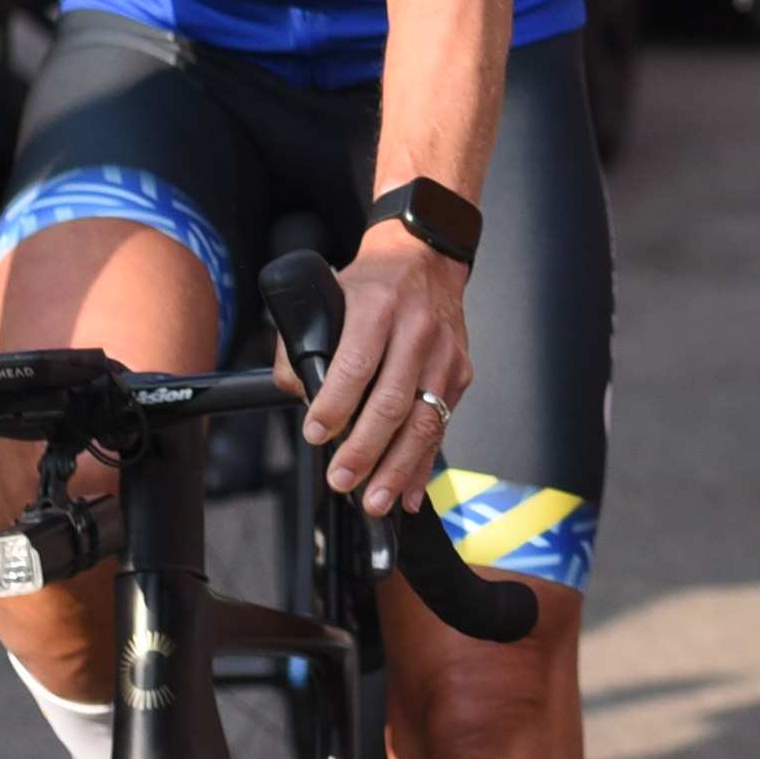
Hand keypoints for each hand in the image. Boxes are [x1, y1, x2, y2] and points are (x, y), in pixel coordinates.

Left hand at [298, 225, 474, 504]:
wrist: (425, 258)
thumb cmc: (372, 284)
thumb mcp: (328, 297)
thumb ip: (303, 346)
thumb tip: (299, 396)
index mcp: (378, 308)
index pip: (357, 363)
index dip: (336, 403)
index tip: (316, 434)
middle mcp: (417, 331)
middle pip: (392, 401)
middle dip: (365, 449)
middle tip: (341, 480)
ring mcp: (444, 354)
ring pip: (423, 421)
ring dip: (398, 468)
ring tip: (375, 501)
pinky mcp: (460, 373)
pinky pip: (441, 426)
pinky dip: (423, 464)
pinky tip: (407, 492)